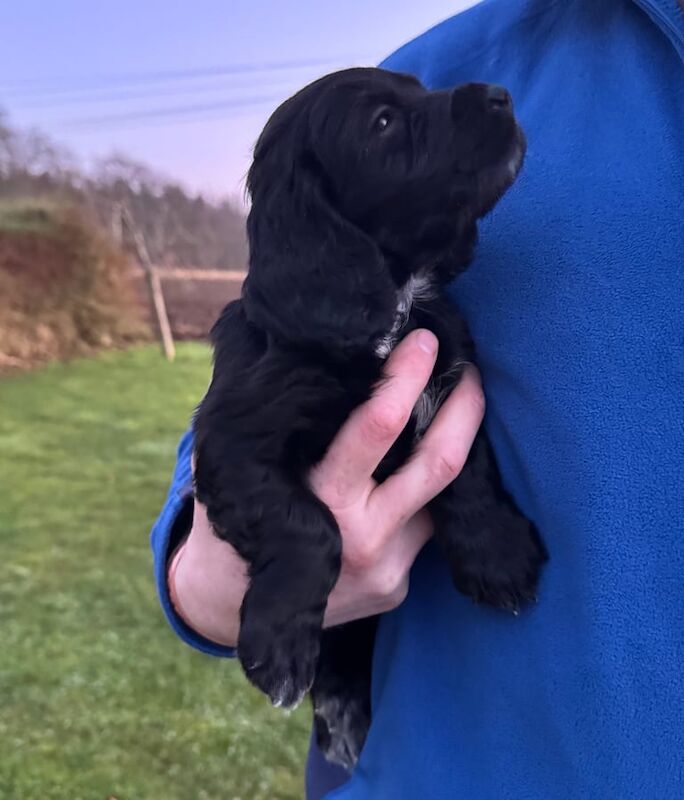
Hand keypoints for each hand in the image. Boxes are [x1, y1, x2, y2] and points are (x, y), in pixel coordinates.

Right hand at [169, 329, 484, 646]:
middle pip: (437, 463)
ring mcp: (386, 568)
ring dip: (447, 451)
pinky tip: (406, 479)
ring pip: (438, 498)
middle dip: (463, 408)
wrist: (227, 605)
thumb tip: (313, 357)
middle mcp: (361, 537)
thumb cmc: (234, 519)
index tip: (425, 342)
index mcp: (321, 501)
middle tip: (470, 368)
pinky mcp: (396, 588)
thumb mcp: (244, 467)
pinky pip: (422, 529)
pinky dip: (421, 498)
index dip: (406, 378)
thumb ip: (280, 424)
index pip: (377, 428)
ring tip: (450, 412)